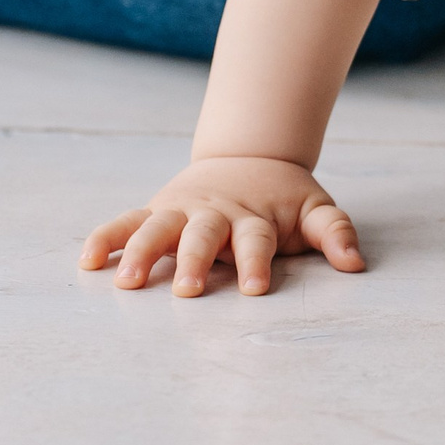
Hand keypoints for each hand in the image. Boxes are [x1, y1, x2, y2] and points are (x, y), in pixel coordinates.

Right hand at [80, 155, 363, 297]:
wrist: (249, 155)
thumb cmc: (283, 198)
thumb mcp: (315, 208)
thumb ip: (334, 233)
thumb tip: (356, 263)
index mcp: (253, 217)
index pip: (256, 240)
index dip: (256, 262)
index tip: (255, 288)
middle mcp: (214, 213)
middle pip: (202, 236)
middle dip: (194, 261)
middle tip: (187, 290)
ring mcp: (182, 211)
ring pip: (158, 229)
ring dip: (141, 253)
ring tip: (128, 283)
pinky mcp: (156, 211)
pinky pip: (127, 222)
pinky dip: (106, 238)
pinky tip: (89, 260)